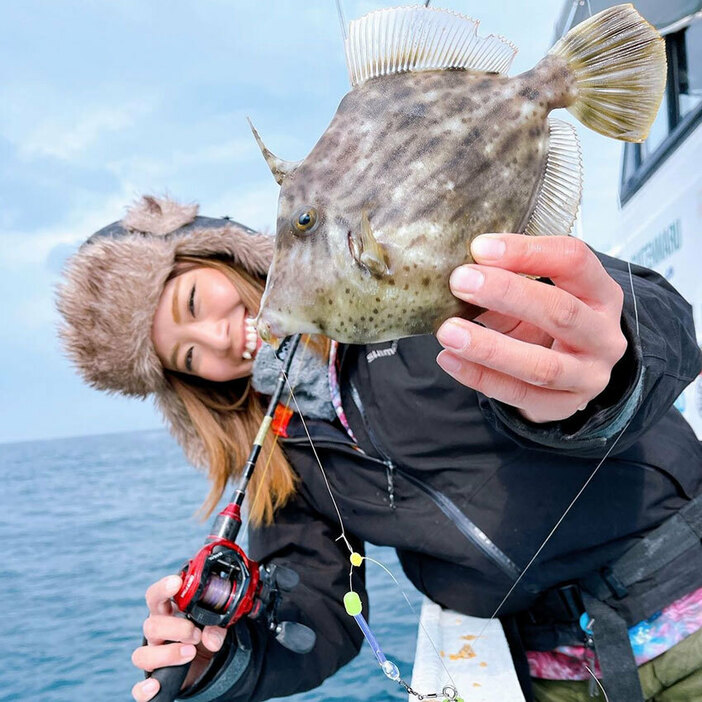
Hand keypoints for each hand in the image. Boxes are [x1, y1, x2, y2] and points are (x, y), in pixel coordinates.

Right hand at [131, 575, 226, 701]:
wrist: (206, 664)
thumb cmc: (203, 634)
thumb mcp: (214, 627)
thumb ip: (215, 628)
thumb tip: (211, 638)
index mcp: (168, 613)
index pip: (155, 596)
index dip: (163, 588)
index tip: (176, 583)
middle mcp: (156, 633)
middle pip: (151, 626)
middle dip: (176, 628)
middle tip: (196, 632)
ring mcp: (153, 655)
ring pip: (142, 654)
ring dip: (168, 654)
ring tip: (191, 652)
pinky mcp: (154, 679)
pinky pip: (139, 687)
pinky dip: (144, 689)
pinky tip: (156, 686)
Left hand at [436, 234, 627, 422]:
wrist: (568, 376)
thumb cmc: (547, 324)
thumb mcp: (534, 297)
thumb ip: (505, 284)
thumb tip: (460, 272)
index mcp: (601, 294)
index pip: (574, 261)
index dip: (527, 252)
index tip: (480, 248)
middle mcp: (604, 336)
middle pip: (561, 311)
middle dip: (507, 294)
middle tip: (460, 282)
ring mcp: (588, 376)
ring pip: (541, 365)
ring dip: (489, 347)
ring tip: (447, 331)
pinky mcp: (563, 407)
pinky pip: (518, 394)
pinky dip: (479, 377)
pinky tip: (449, 358)